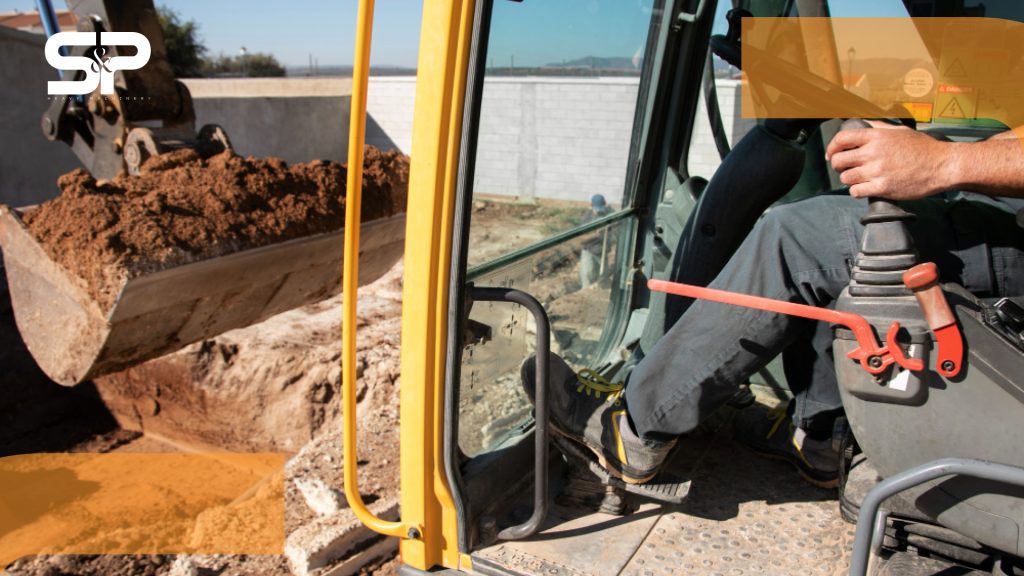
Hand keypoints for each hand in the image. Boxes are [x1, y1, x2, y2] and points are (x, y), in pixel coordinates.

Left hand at [825, 121, 955, 199]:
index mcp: (876, 136)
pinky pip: (855, 192)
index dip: (832, 147)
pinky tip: (864, 188)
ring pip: (846, 178)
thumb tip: (862, 123)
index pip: (842, 138)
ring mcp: (877, 171)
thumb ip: (878, 127)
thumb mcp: (900, 131)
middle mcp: (873, 153)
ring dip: (849, 179)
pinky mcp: (882, 188)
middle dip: (839, 165)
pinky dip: (856, 191)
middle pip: (839, 160)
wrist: (942, 165)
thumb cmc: (923, 148)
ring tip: (859, 178)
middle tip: (846, 168)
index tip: (831, 154)